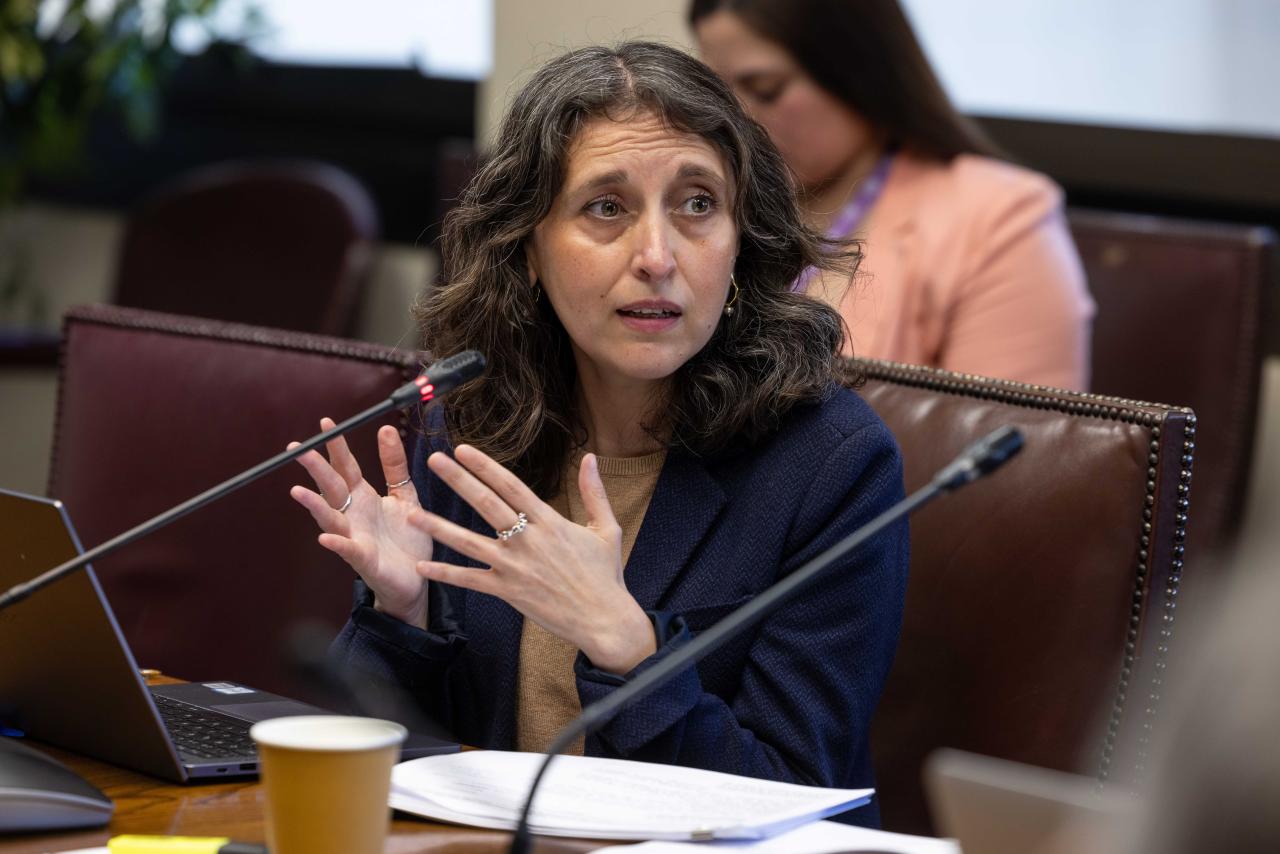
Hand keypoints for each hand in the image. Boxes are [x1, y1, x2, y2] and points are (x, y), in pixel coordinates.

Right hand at [289, 419, 433, 626]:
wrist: (416, 579)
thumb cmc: (406, 538)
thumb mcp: (404, 495)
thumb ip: (394, 465)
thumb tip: (386, 428)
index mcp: (364, 498)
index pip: (346, 467)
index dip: (336, 446)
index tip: (326, 423)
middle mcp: (354, 515)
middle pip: (332, 487)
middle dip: (316, 468)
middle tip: (299, 448)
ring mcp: (355, 538)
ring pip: (330, 518)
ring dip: (314, 506)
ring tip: (298, 491)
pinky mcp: (365, 561)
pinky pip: (349, 551)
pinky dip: (337, 544)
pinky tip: (326, 538)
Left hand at [411, 445, 656, 674]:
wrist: (604, 619)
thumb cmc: (605, 574)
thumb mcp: (606, 529)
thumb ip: (594, 492)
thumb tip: (592, 457)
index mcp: (549, 522)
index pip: (511, 486)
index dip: (486, 466)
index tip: (464, 449)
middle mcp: (528, 540)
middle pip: (486, 504)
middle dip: (459, 480)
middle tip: (433, 460)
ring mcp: (515, 567)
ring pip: (469, 543)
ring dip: (439, 528)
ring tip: (412, 514)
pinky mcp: (508, 591)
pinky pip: (471, 581)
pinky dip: (446, 574)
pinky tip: (423, 565)